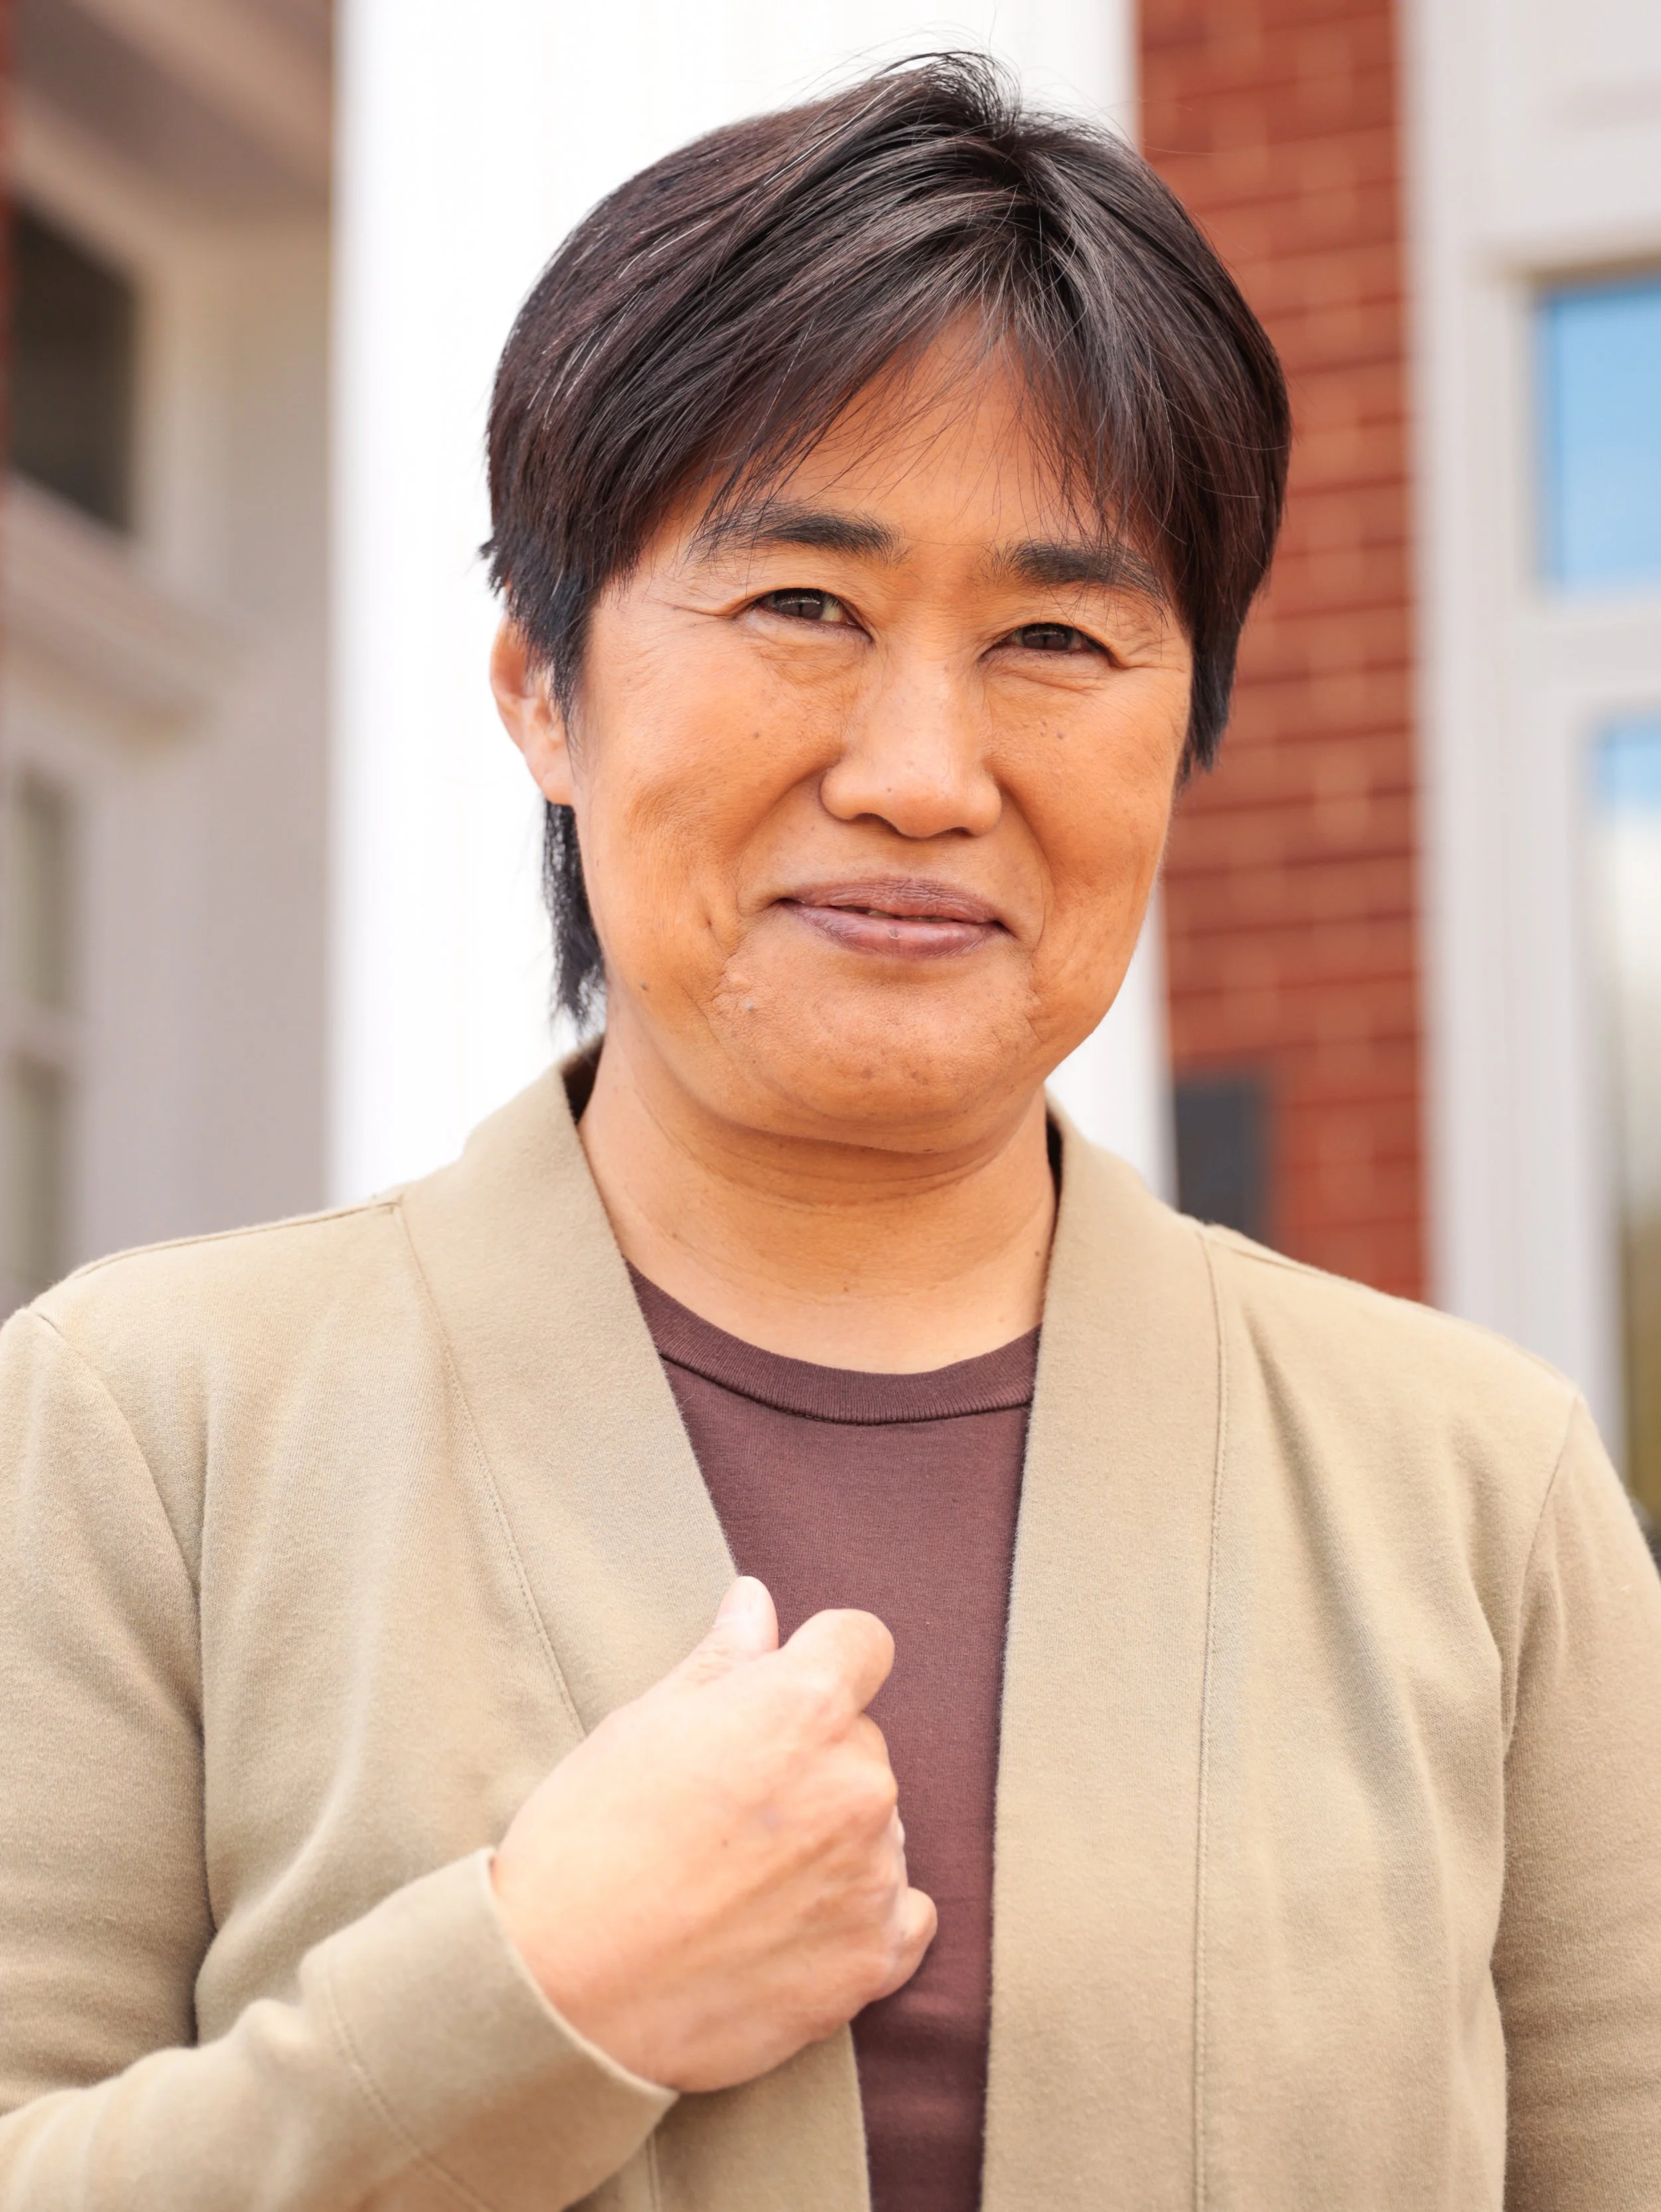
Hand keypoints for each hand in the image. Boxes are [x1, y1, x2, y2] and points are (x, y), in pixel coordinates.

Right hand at [491, 1577, 936, 2091]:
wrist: (559, 1994)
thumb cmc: (588, 1842)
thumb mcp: (644, 1724)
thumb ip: (723, 1660)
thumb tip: (757, 1601)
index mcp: (803, 1706)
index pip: (861, 1643)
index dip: (821, 1658)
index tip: (783, 1690)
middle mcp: (856, 1783)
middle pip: (861, 1742)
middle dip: (811, 1760)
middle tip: (729, 1809)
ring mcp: (872, 1876)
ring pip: (877, 1829)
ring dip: (831, 1841)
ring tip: (740, 1882)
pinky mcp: (872, 1960)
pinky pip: (901, 1915)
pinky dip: (861, 1918)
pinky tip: (789, 1930)